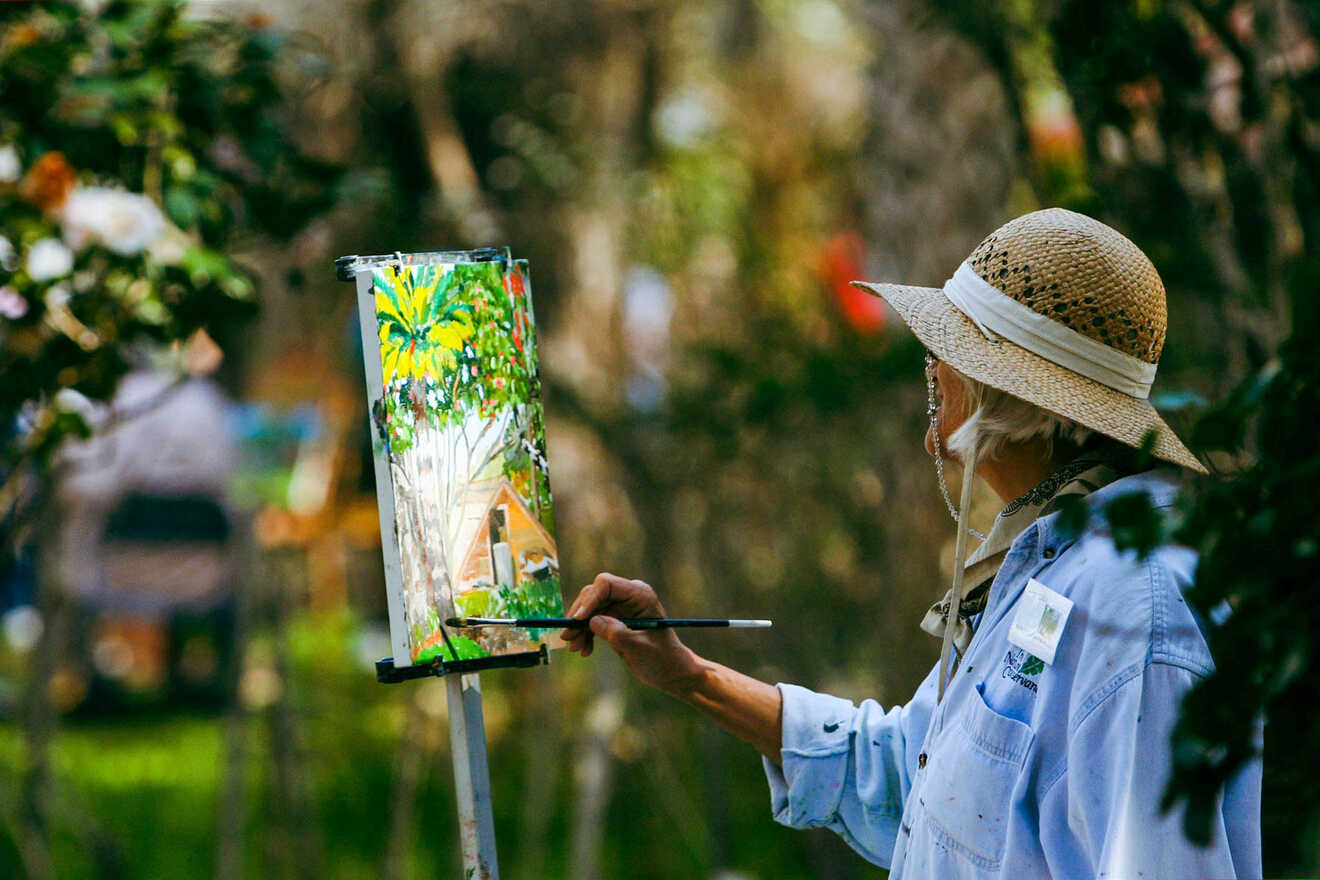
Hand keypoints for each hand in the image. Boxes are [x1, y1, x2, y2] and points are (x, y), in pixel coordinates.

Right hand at [561, 572, 703, 696]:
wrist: (670, 671)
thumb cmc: (662, 659)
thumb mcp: (639, 648)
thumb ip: (617, 633)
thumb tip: (592, 621)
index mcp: (640, 594)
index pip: (606, 584)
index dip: (589, 600)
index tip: (577, 620)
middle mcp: (629, 596)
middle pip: (593, 595)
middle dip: (579, 616)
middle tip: (568, 638)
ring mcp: (621, 607)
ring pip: (589, 610)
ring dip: (579, 628)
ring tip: (575, 648)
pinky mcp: (615, 619)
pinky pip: (593, 621)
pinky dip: (586, 634)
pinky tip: (584, 650)